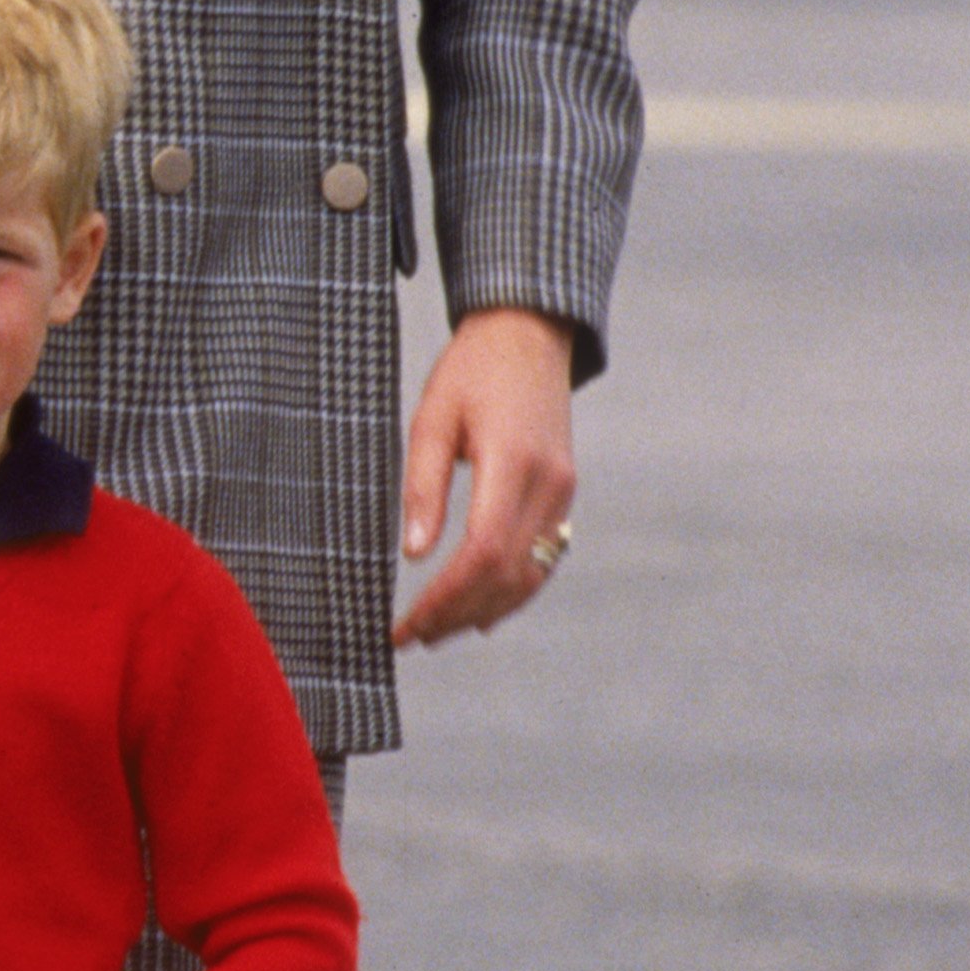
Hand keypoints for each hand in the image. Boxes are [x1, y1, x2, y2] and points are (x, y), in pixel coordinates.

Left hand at [392, 304, 578, 649]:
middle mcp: (548, 484)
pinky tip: (478, 609)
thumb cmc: (472, 369)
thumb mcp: (432, 418)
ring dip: (484, 610)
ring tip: (437, 631)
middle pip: (507, 576)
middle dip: (458, 614)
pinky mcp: (564, 495)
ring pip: (531, 576)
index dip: (444, 598)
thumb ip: (423, 487)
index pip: (483, 552)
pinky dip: (510, 590)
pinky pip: (543, 559)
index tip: (406, 624)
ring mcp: (563, 493)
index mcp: (512, 461)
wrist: (529, 333)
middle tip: (411, 637)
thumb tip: (413, 554)